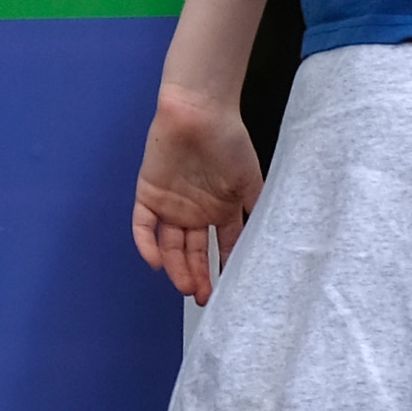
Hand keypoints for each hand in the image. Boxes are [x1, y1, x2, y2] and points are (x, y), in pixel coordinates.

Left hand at [133, 92, 262, 303]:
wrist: (200, 112)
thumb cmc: (230, 143)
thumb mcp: (252, 181)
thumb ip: (256, 213)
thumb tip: (267, 248)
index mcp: (221, 209)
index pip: (223, 247)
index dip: (225, 269)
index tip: (229, 292)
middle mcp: (195, 211)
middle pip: (194, 251)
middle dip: (198, 276)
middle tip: (204, 298)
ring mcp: (171, 204)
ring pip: (171, 244)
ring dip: (176, 267)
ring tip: (186, 287)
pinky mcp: (148, 194)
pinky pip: (143, 225)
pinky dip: (147, 244)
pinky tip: (155, 263)